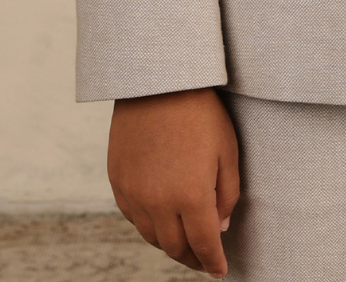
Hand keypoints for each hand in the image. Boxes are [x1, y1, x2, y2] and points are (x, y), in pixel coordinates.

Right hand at [108, 87, 239, 275]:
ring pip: (152, 237)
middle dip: (192, 259)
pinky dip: (149, 226)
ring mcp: (134, 194)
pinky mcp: (118, 182)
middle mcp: (159, 202)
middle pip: (175, 248)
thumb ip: (227, 195)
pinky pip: (134, 218)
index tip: (220, 272)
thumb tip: (220, 228)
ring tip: (184, 243)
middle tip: (204, 261)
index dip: (213, 263)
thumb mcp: (227, 151)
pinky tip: (161, 221)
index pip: (204, 246)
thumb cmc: (200, 113)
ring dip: (170, 245)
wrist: (158, 82)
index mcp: (191, 197)